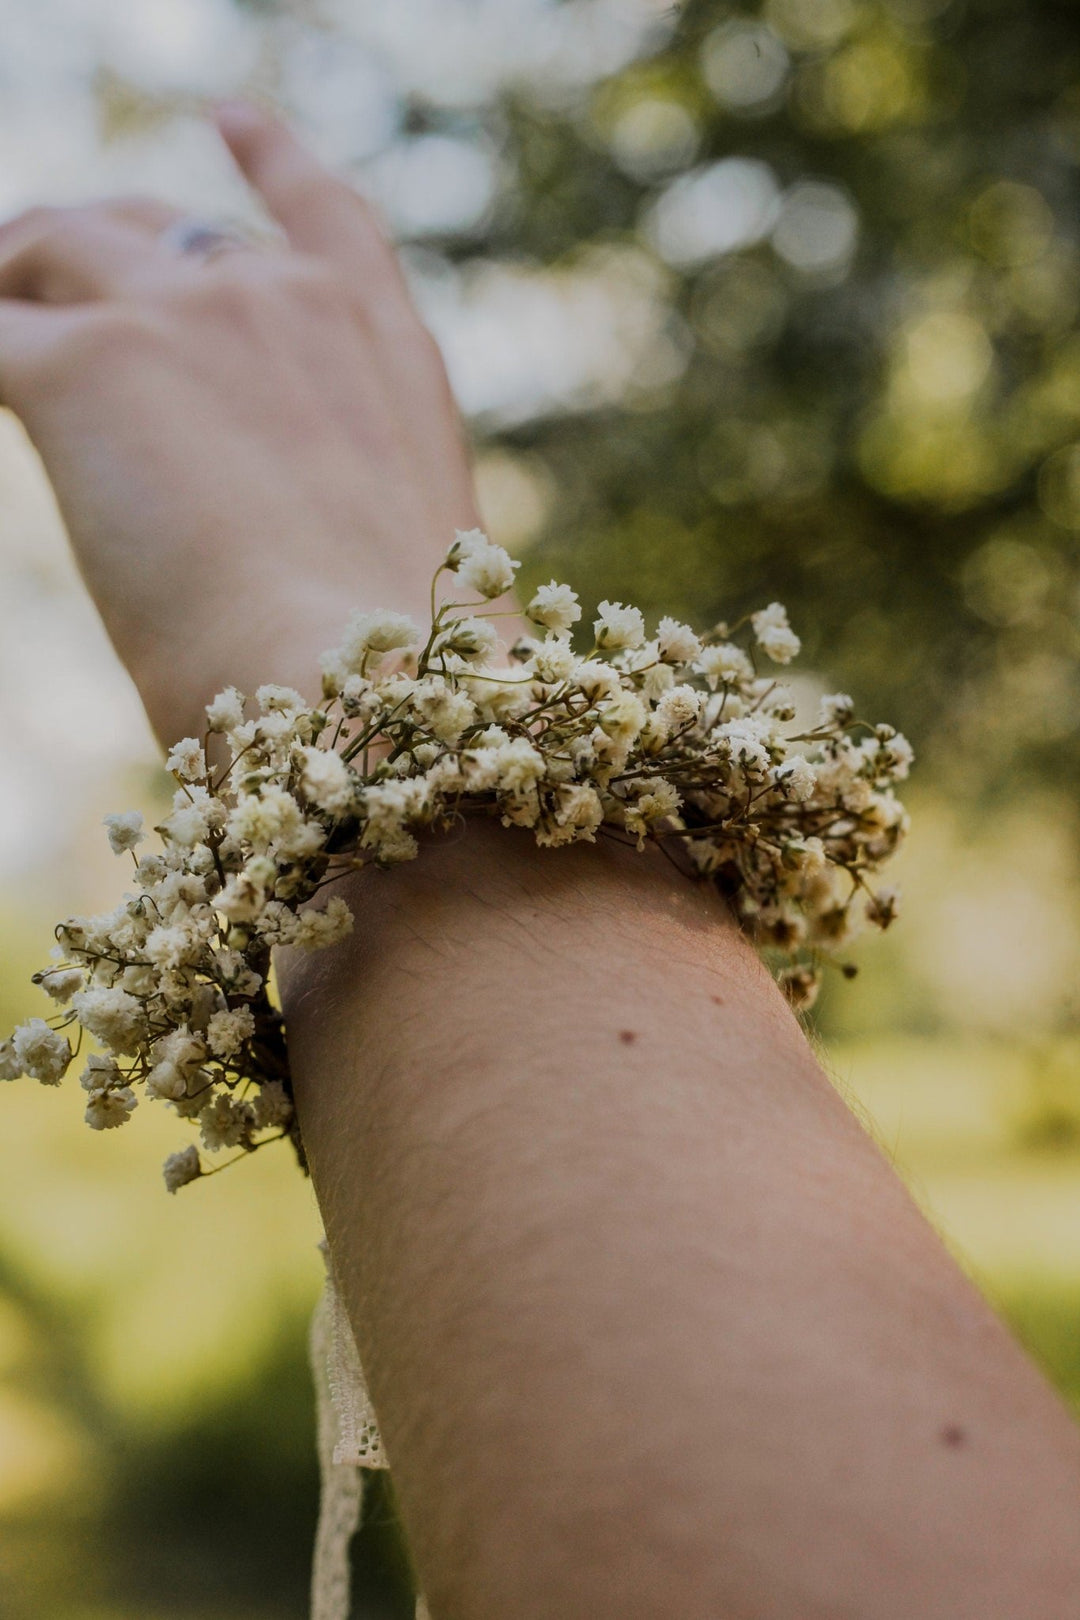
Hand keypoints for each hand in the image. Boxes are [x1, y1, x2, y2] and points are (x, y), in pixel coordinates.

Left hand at [0, 103, 486, 741]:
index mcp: (378, 347)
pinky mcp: (83, 365)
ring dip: (5, 288)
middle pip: (149, 230)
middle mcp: (284, 302)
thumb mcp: (383, 551)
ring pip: (47, 255)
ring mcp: (183, 317)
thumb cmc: (388, 681)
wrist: (364, 698)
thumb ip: (322, 484)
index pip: (319, 216)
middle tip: (33, 288)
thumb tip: (231, 511)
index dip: (268, 158)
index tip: (231, 116)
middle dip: (86, 256)